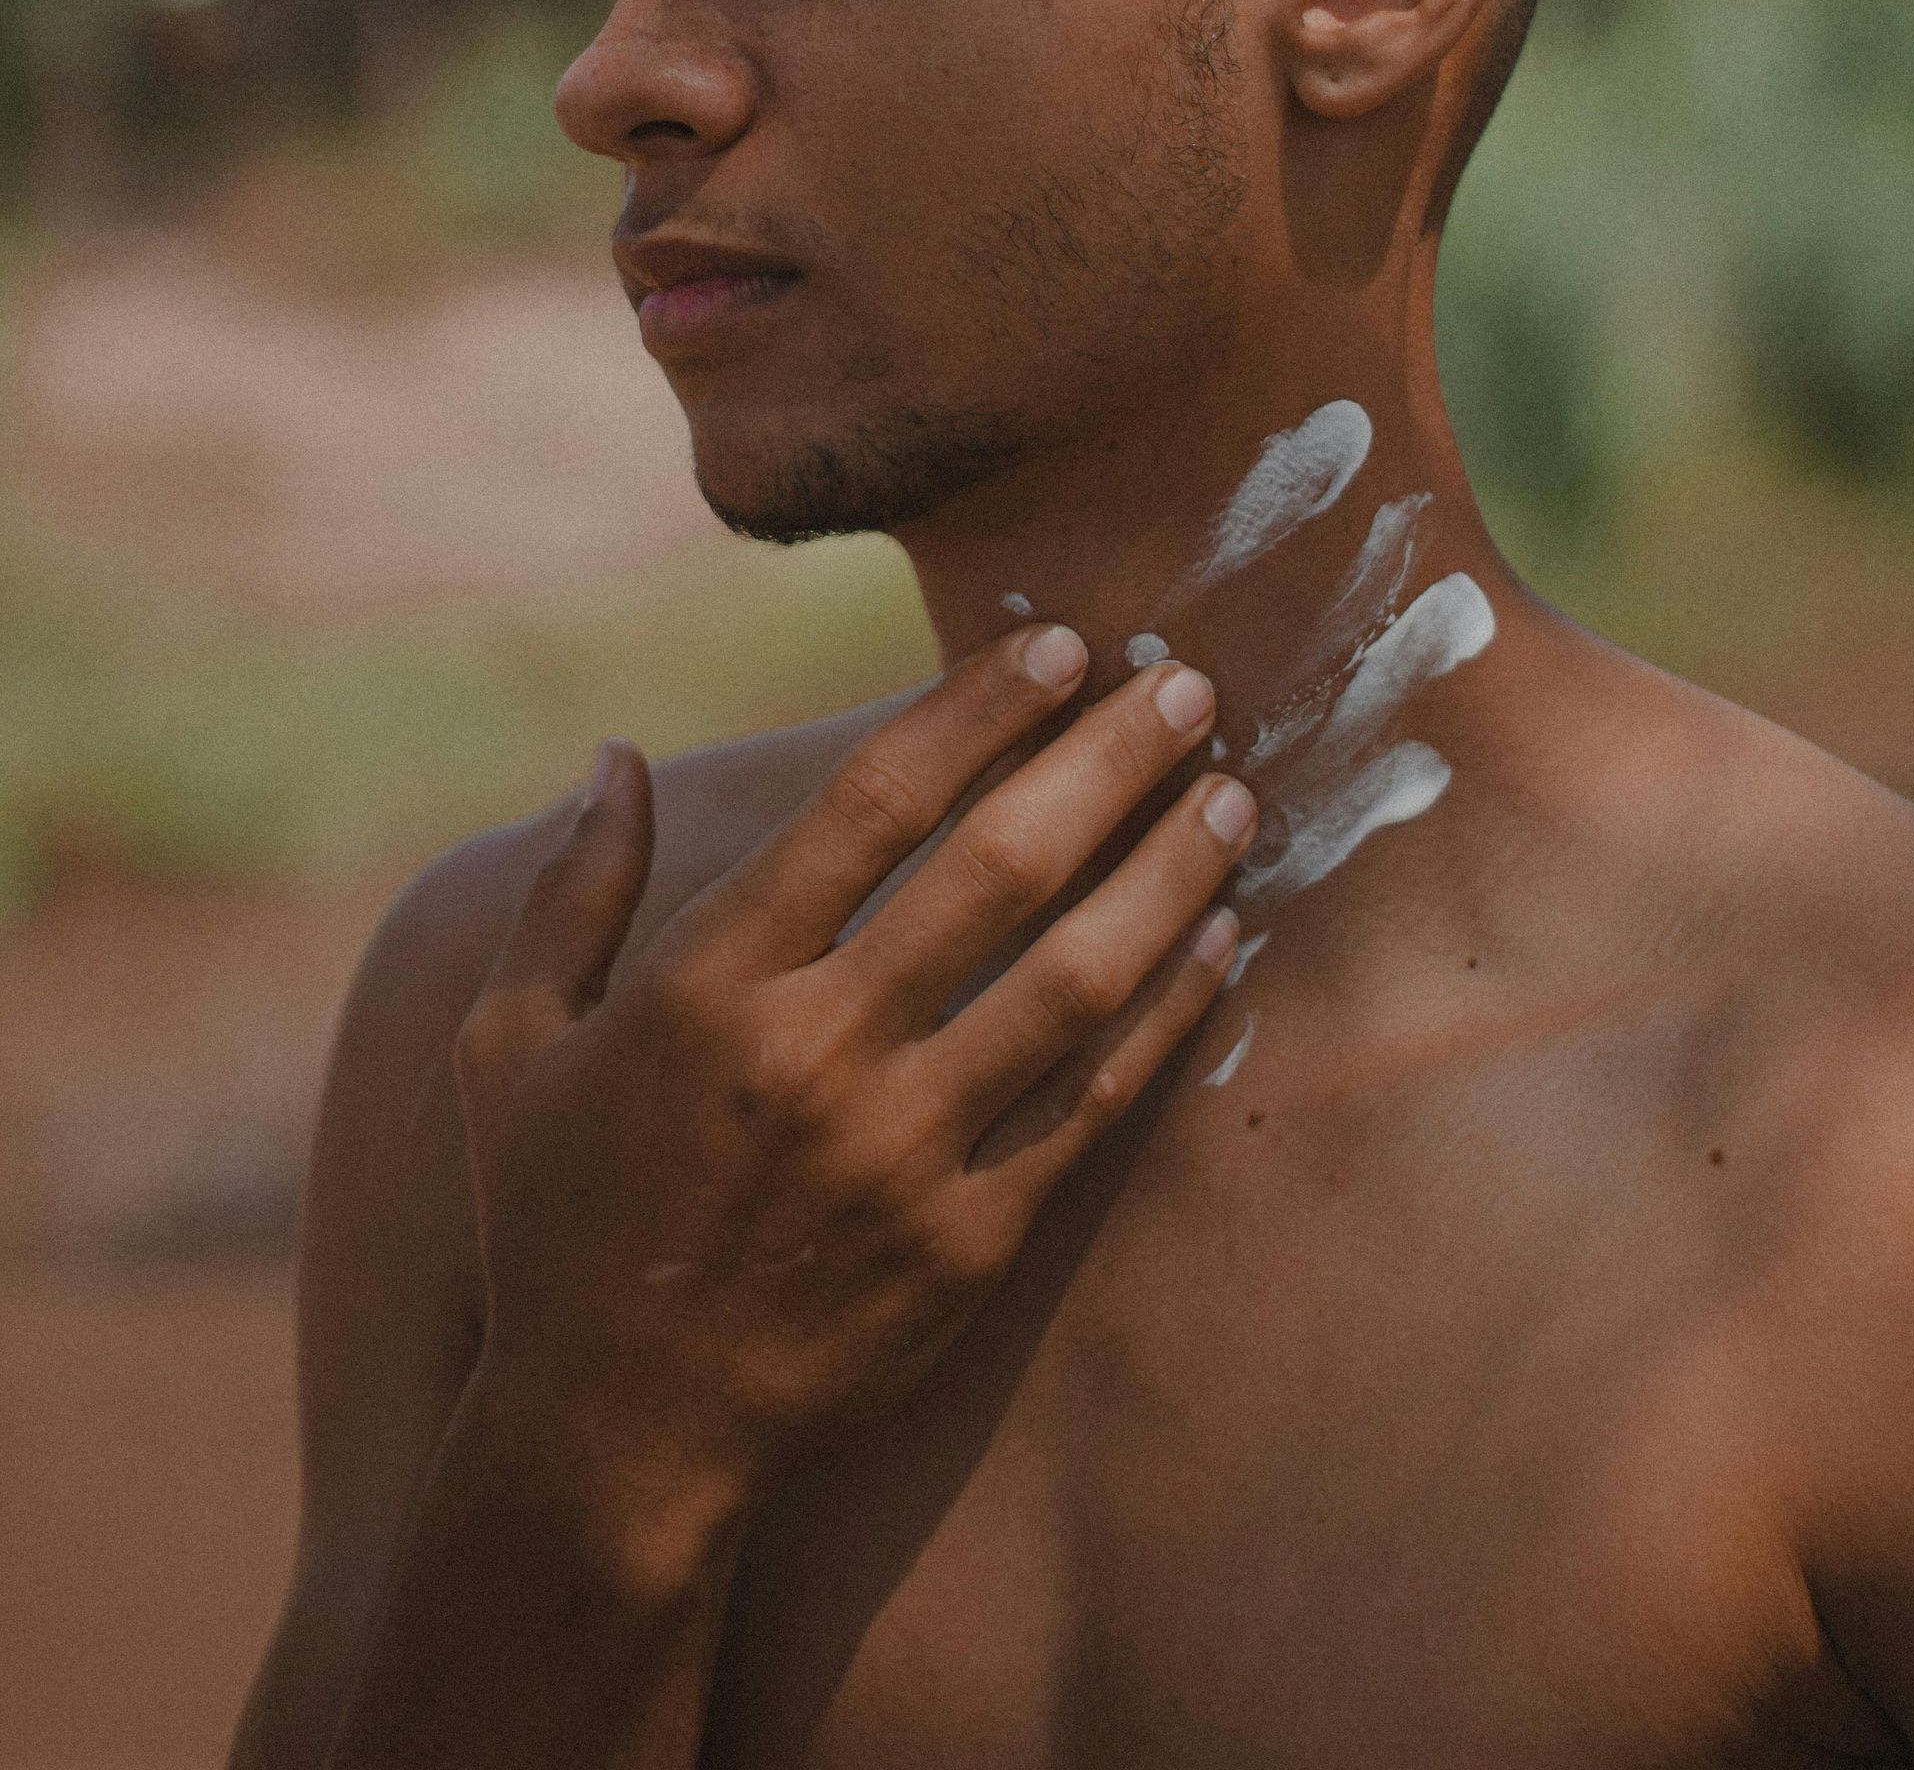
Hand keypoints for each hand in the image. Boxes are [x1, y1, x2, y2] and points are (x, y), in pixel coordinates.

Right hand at [452, 627, 1252, 1581]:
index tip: (1059, 642)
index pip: (873, 801)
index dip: (978, 707)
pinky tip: (1221, 944)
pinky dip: (1167, 1016)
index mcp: (708, 985)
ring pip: (1072, 981)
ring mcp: (903, 1154)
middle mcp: (816, 1055)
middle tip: (1186, 685)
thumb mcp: (510, 1048)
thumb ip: (567, 894)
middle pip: (998, 868)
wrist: (620, 1441)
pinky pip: (1094, 1105)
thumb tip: (611, 755)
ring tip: (1234, 798)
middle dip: (1107, 759)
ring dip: (1165, 874)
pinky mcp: (971, 1245)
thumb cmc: (559, 1223)